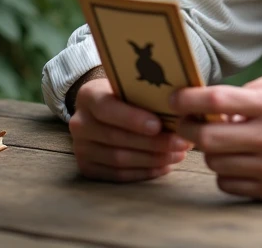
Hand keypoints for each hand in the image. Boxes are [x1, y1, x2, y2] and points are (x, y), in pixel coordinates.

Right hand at [69, 77, 191, 181]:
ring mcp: (80, 148)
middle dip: (153, 142)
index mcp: (88, 95)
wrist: (101, 110)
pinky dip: (144, 172)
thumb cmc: (125, 94)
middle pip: (117, 137)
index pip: (107, 108)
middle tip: (182, 142)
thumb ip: (148, 92)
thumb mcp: (132, 85)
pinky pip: (118, 175)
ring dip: (153, 159)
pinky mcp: (87, 167)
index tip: (158, 125)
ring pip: (119, 159)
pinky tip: (165, 166)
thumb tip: (182, 104)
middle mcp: (79, 123)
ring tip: (179, 154)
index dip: (132, 119)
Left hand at [173, 76, 261, 201]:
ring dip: (212, 152)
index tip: (174, 100)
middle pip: (208, 138)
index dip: (188, 100)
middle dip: (189, 130)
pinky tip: (240, 161)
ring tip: (225, 142)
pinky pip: (228, 184)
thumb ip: (241, 96)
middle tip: (187, 124)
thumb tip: (201, 107)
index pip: (218, 100)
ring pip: (215, 163)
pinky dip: (226, 172)